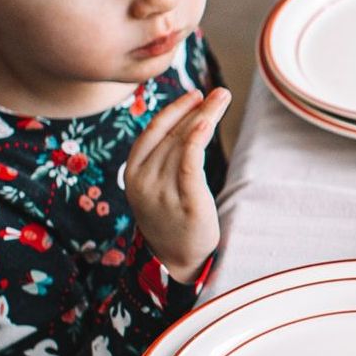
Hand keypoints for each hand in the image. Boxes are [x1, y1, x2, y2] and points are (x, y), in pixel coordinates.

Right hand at [126, 88, 229, 283]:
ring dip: (205, 116)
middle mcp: (143, 181)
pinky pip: (190, 162)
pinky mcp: (186, 202)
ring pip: (183, 142)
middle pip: (172, 134)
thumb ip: (162, 160)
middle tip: (219, 92)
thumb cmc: (171, 221)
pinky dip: (197, 137)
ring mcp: (163, 191)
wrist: (178, 262)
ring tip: (223, 99)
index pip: (152, 132)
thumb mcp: (156, 188)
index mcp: (132, 175)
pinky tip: (208, 120)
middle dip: (197, 109)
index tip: (194, 95)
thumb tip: (185, 125)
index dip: (173, 110)